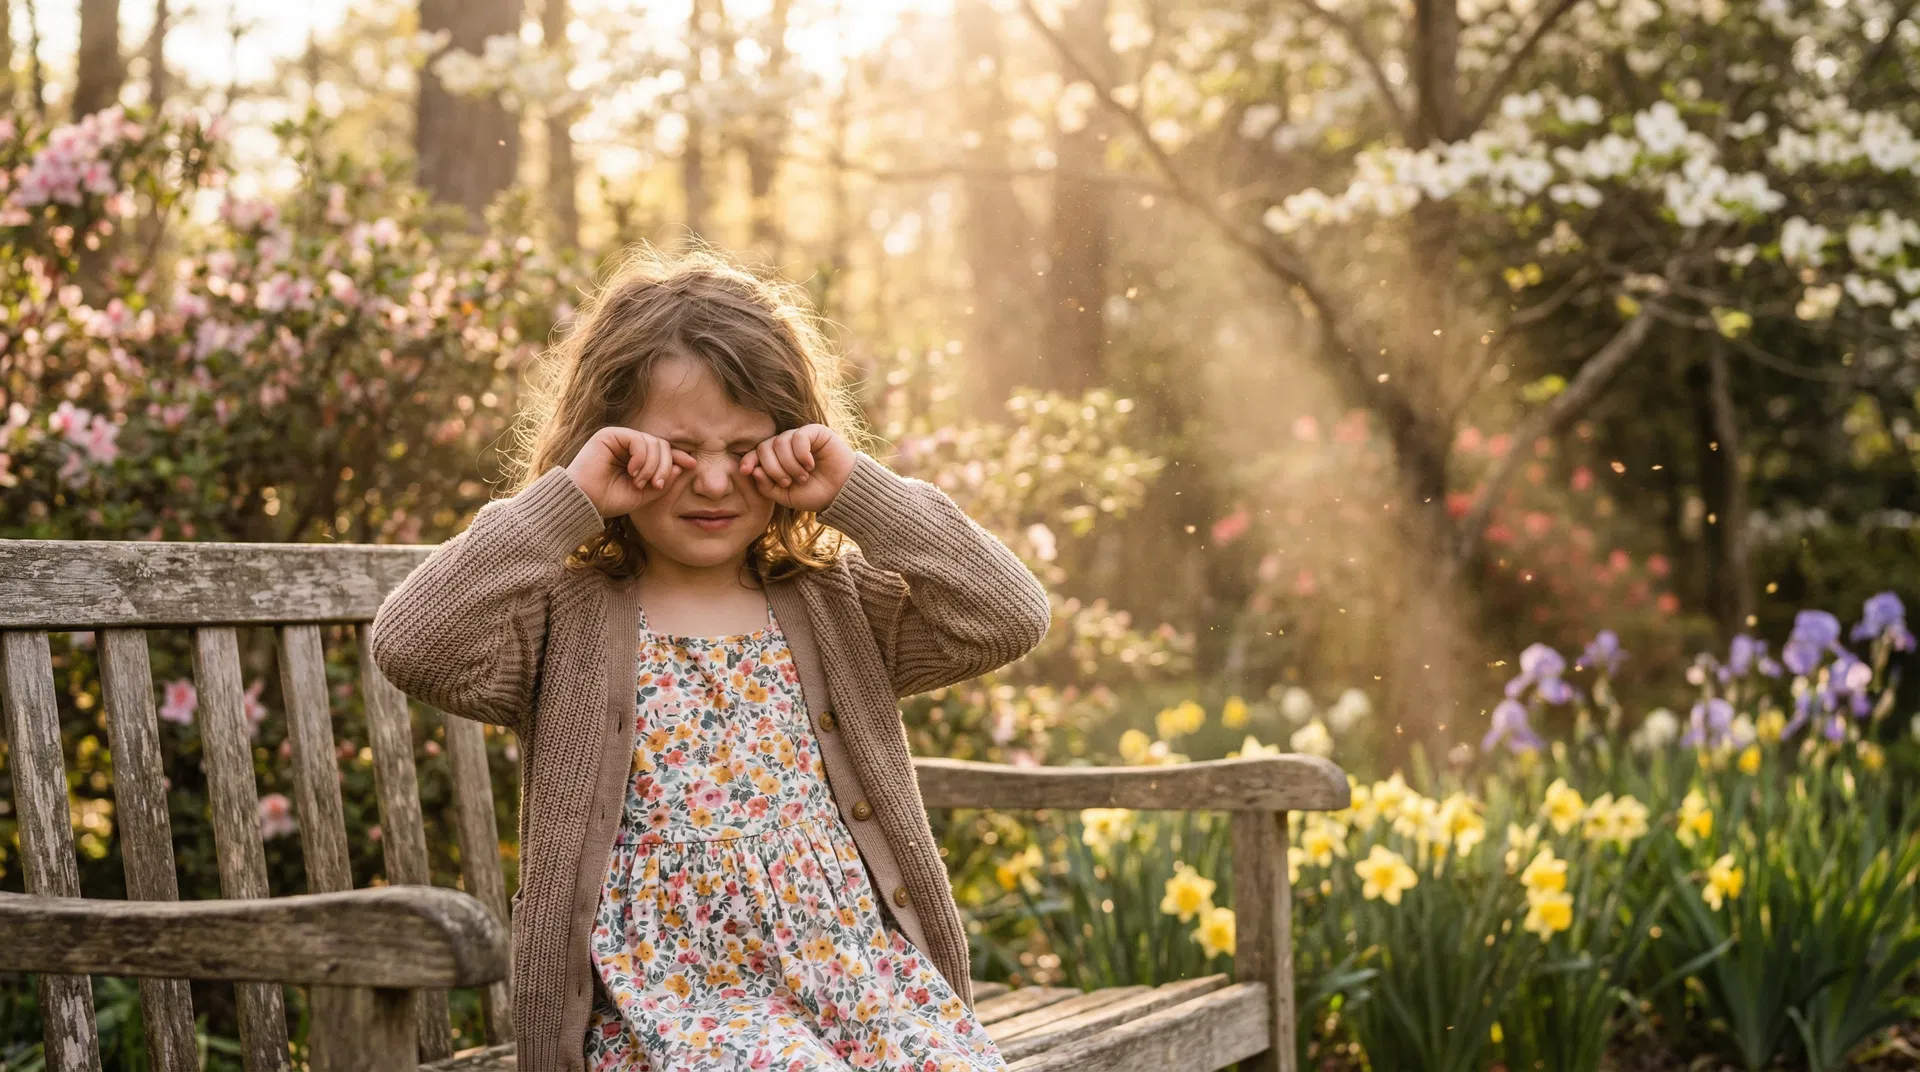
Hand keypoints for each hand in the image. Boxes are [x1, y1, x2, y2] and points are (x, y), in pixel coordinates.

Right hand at [566, 427, 698, 518]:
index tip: (692, 465)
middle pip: (661, 445)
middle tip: (656, 485)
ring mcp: (620, 439)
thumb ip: (662, 482)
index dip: (678, 456)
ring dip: (652, 465)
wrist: (585, 501)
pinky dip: (641, 457)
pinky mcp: (610, 435)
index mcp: (637, 458)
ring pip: (653, 442)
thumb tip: (680, 467)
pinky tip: (633, 471)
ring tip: (641, 482)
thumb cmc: (610, 500)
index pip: (662, 451)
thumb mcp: (644, 495)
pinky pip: (638, 439)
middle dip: (664, 466)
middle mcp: (629, 446)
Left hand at [741, 424, 855, 512]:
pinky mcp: (815, 432)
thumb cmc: (814, 494)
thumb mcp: (786, 497)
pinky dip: (801, 454)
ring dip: (789, 464)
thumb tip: (752, 471)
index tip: (745, 470)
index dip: (749, 460)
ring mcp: (800, 437)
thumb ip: (767, 487)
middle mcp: (786, 446)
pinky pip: (798, 437)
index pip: (756, 453)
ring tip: (803, 476)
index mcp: (776, 459)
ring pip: (780, 442)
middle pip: (765, 447)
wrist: (841, 492)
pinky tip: (810, 465)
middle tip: (787, 482)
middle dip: (773, 468)